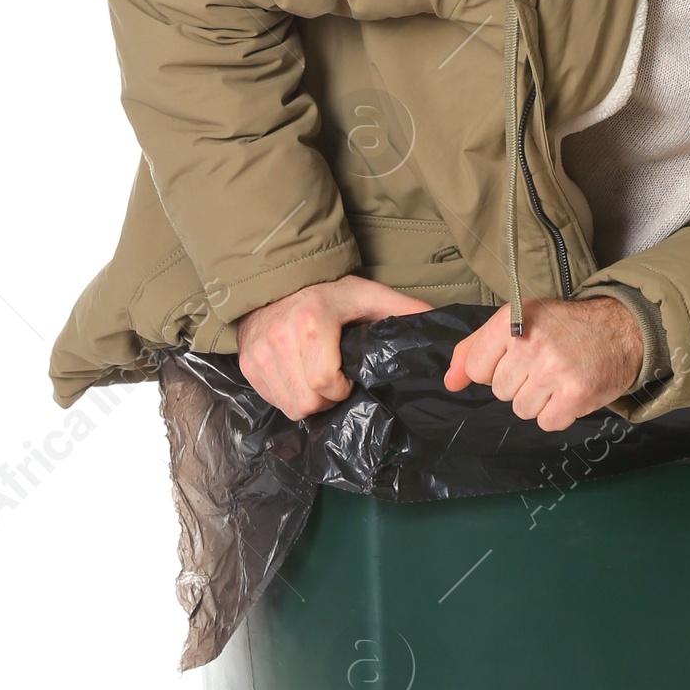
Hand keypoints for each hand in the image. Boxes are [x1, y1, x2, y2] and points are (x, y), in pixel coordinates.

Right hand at [237, 274, 431, 416]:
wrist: (276, 282)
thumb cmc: (327, 293)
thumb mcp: (367, 295)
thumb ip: (403, 310)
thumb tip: (442, 328)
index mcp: (311, 323)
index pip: (325, 384)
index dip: (342, 390)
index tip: (349, 379)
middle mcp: (279, 339)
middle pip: (308, 402)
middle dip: (327, 400)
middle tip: (334, 381)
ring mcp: (259, 354)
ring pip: (291, 407)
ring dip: (308, 401)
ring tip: (317, 378)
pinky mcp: (247, 365)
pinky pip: (274, 401)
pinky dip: (289, 396)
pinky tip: (298, 376)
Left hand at [444, 297, 644, 431]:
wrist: (622, 329)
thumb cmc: (565, 326)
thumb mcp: (517, 320)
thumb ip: (475, 349)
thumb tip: (450, 382)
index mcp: (511, 320)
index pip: (476, 367)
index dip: (494, 368)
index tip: (517, 358)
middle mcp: (530, 343)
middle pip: (499, 391)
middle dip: (520, 383)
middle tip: (545, 365)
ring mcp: (553, 370)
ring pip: (521, 410)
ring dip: (539, 401)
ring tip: (558, 378)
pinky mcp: (575, 394)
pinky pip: (547, 422)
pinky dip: (558, 414)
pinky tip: (569, 393)